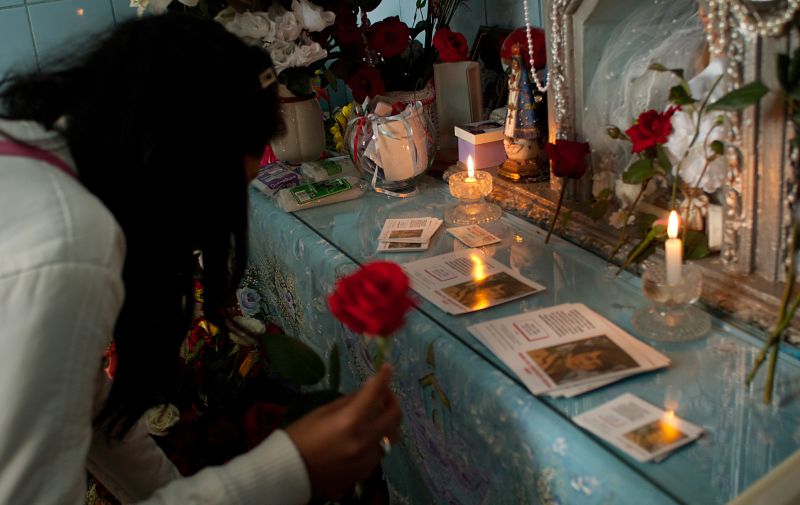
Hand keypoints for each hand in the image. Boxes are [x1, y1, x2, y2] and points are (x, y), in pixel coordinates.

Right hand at [285, 364, 401, 499]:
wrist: (289, 473)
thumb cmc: (300, 437)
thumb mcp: (322, 412)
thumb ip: (350, 401)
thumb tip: (369, 388)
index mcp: (349, 422)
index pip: (375, 394)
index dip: (384, 378)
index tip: (387, 368)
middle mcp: (363, 441)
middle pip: (394, 416)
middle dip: (392, 400)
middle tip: (384, 393)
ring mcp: (367, 459)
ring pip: (391, 435)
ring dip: (387, 421)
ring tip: (377, 414)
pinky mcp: (366, 472)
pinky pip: (381, 451)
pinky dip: (378, 439)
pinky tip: (366, 435)